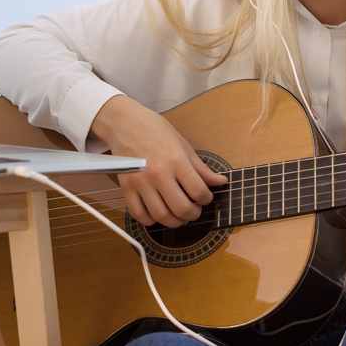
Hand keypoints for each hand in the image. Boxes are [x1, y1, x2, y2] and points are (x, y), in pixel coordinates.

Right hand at [91, 95, 226, 228]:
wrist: (124, 123)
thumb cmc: (154, 130)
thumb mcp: (183, 144)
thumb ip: (201, 168)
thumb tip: (220, 181)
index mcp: (176, 161)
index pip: (198, 191)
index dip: (206, 199)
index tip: (206, 198)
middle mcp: (159, 174)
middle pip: (181, 208)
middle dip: (193, 215)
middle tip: (195, 211)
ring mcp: (141, 182)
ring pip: (161, 215)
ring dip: (174, 222)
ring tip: (179, 217)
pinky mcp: (126, 187)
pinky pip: (139, 214)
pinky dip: (150, 221)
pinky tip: (158, 215)